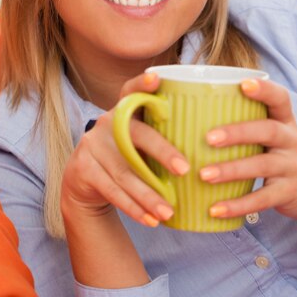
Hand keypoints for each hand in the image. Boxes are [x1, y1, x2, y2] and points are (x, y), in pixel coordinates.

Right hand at [61, 72, 189, 227]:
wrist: (85, 183)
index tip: (157, 77)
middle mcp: (106, 123)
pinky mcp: (83, 169)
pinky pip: (112, 190)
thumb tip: (213, 147)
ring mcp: (92, 145)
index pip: (132, 91)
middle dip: (162, 152)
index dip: (142, 83)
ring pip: (125, 171)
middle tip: (185, 170)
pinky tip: (152, 219)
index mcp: (124, 111)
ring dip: (149, 194)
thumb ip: (164, 136)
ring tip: (169, 211)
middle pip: (136, 134)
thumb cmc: (128, 158)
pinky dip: (134, 207)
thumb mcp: (141, 142)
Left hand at [200, 78, 296, 223]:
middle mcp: (291, 140)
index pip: (280, 99)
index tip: (243, 83)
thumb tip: (193, 110)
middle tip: (208, 138)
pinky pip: (262, 199)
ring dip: (231, 170)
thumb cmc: (280, 153)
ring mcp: (291, 167)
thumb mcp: (274, 133)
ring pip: (262, 165)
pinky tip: (214, 209)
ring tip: (204, 175)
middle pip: (267, 130)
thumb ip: (247, 121)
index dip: (264, 90)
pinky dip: (237, 206)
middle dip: (237, 133)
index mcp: (285, 121)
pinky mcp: (288, 193)